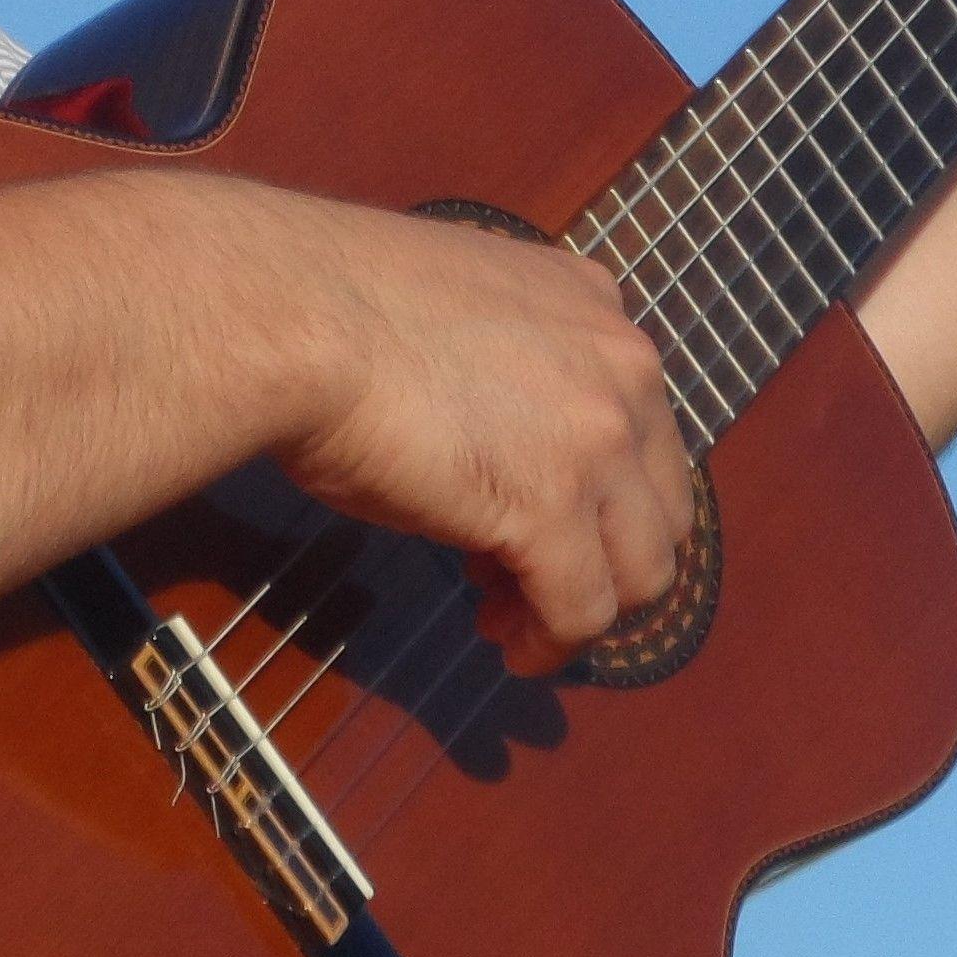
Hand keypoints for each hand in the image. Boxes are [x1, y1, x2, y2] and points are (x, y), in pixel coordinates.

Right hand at [264, 198, 692, 674]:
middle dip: (605, 555)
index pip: (640, 425)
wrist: (294, 319)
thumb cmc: (335, 307)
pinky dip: (550, 645)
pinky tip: (512, 651)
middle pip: (661, 505)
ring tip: (511, 621)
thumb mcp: (455, 317)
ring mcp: (598, 440)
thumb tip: (496, 446)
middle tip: (526, 578)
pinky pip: (582, 613)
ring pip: (642, 570)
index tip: (533, 515)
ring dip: (584, 608)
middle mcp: (622, 366)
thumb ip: (506, 367)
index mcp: (593, 304)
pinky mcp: (553, 509)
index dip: (594, 488)